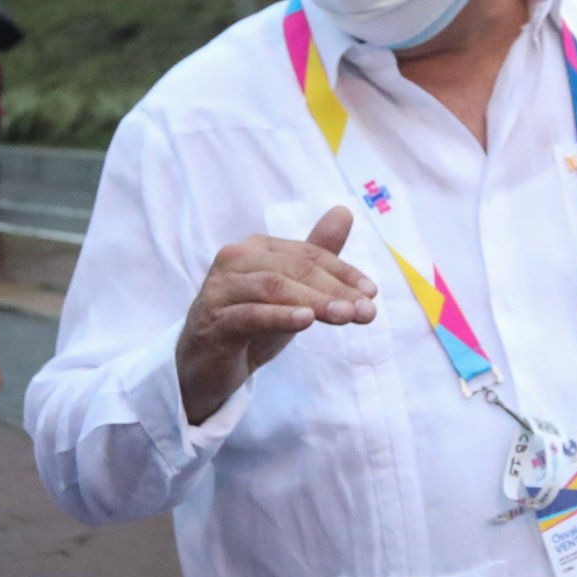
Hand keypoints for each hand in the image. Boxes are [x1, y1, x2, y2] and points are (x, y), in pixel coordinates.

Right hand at [175, 207, 379, 426]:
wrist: (205, 366)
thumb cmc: (250, 323)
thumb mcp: (289, 292)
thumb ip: (316, 255)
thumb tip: (344, 211)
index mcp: (255, 248)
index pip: (307, 255)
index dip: (343, 272)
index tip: (371, 294)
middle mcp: (234, 260)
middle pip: (294, 269)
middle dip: (335, 289)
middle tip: (367, 311)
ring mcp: (220, 290)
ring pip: (274, 288)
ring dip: (315, 302)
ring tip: (346, 316)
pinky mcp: (212, 321)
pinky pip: (251, 315)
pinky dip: (280, 316)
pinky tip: (306, 321)